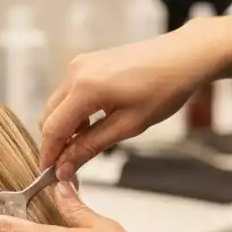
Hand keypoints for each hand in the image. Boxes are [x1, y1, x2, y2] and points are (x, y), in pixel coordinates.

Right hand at [40, 18, 229, 178]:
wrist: (183, 56)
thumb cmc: (164, 88)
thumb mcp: (128, 126)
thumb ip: (90, 147)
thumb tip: (65, 168)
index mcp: (84, 88)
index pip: (53, 129)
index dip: (49, 155)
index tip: (49, 175)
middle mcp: (75, 73)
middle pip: (48, 116)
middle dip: (54, 143)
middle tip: (67, 167)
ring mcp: (79, 65)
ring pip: (56, 105)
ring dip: (63, 128)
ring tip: (83, 147)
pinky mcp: (86, 63)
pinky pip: (68, 93)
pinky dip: (72, 112)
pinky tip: (91, 125)